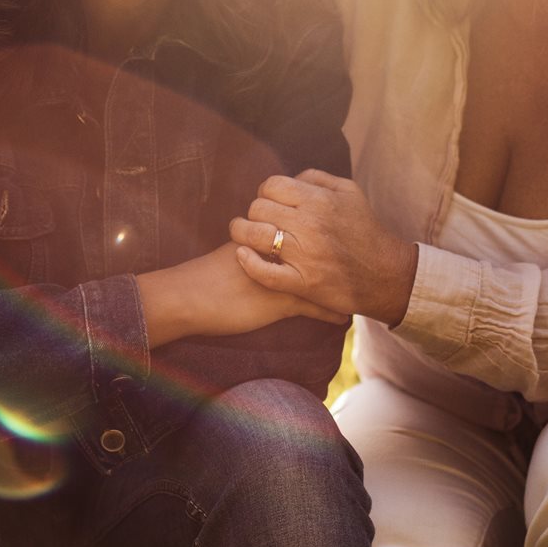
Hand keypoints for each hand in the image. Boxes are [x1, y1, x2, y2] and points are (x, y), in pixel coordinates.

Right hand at [137, 242, 347, 344]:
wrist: (189, 294)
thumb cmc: (206, 275)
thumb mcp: (236, 252)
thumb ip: (257, 247)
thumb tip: (268, 247)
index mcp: (268, 234)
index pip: (307, 229)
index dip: (327, 237)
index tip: (342, 243)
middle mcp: (281, 251)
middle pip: (322, 250)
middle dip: (341, 258)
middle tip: (358, 266)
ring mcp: (283, 275)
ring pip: (324, 278)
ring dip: (341, 287)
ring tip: (357, 294)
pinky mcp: (280, 301)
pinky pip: (314, 306)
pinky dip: (331, 312)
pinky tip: (343, 317)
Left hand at [229, 170, 418, 325]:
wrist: (386, 275)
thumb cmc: (366, 231)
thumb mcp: (350, 192)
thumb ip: (318, 179)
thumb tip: (292, 178)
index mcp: (319, 200)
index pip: (271, 186)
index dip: (264, 192)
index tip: (269, 202)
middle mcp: (309, 225)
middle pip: (258, 209)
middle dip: (254, 213)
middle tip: (258, 221)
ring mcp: (304, 256)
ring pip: (254, 236)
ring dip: (241, 234)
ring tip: (242, 236)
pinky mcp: (303, 283)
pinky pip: (264, 272)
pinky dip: (248, 263)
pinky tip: (243, 256)